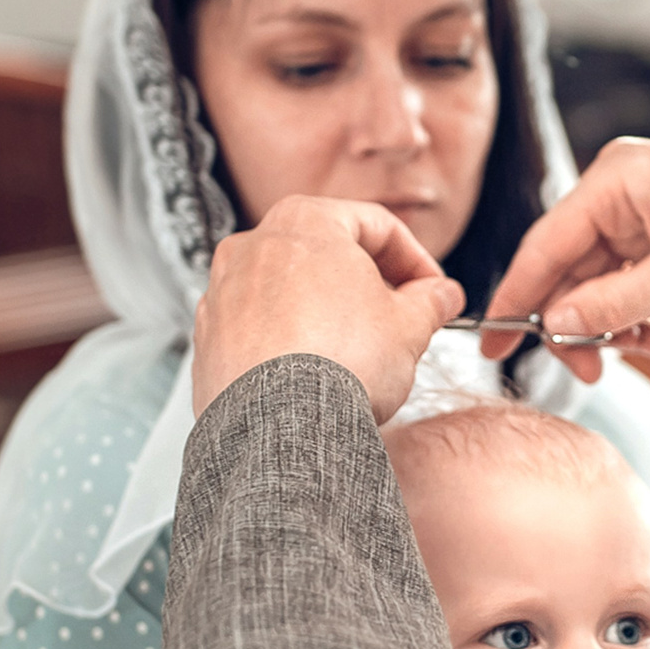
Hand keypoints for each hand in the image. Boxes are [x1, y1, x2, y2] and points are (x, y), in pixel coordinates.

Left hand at [191, 196, 465, 418]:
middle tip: (400, 317)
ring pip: (290, 288)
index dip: (416, 260)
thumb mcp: (409, 327)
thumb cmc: (340, 365)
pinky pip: (260, 324)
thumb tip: (440, 296)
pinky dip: (289, 337)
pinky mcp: (209, 335)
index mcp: (305, 222)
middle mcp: (254, 245)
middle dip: (369, 284)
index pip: (376, 225)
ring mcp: (224, 289)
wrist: (282, 427)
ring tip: (358, 349)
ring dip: (327, 310)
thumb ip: (429, 301)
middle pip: (327, 252)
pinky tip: (315, 369)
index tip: (432, 290)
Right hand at [483, 140, 649, 382]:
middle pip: (568, 267)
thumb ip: (612, 303)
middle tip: (588, 370)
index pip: (545, 243)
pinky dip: (632, 316)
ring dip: (608, 325)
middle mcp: (623, 189)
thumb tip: (552, 325)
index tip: (493, 344)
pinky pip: (627, 282)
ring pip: (597, 281)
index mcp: (617, 177)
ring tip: (637, 353)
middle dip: (573, 322)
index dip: (516, 297)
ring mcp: (645, 213)